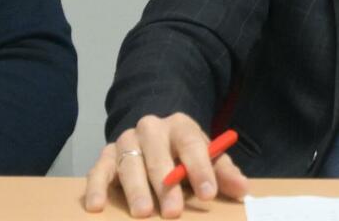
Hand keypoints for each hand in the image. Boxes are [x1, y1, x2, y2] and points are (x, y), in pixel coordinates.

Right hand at [84, 113, 247, 217]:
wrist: (155, 137)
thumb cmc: (184, 155)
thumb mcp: (207, 159)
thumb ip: (224, 173)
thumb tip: (243, 190)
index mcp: (180, 126)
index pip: (192, 144)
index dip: (201, 169)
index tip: (208, 194)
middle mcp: (151, 129)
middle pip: (158, 155)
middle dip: (166, 185)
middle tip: (173, 212)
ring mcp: (126, 141)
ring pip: (129, 163)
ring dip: (136, 189)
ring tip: (143, 213)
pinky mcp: (106, 156)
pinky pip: (98, 170)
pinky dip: (96, 187)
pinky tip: (97, 206)